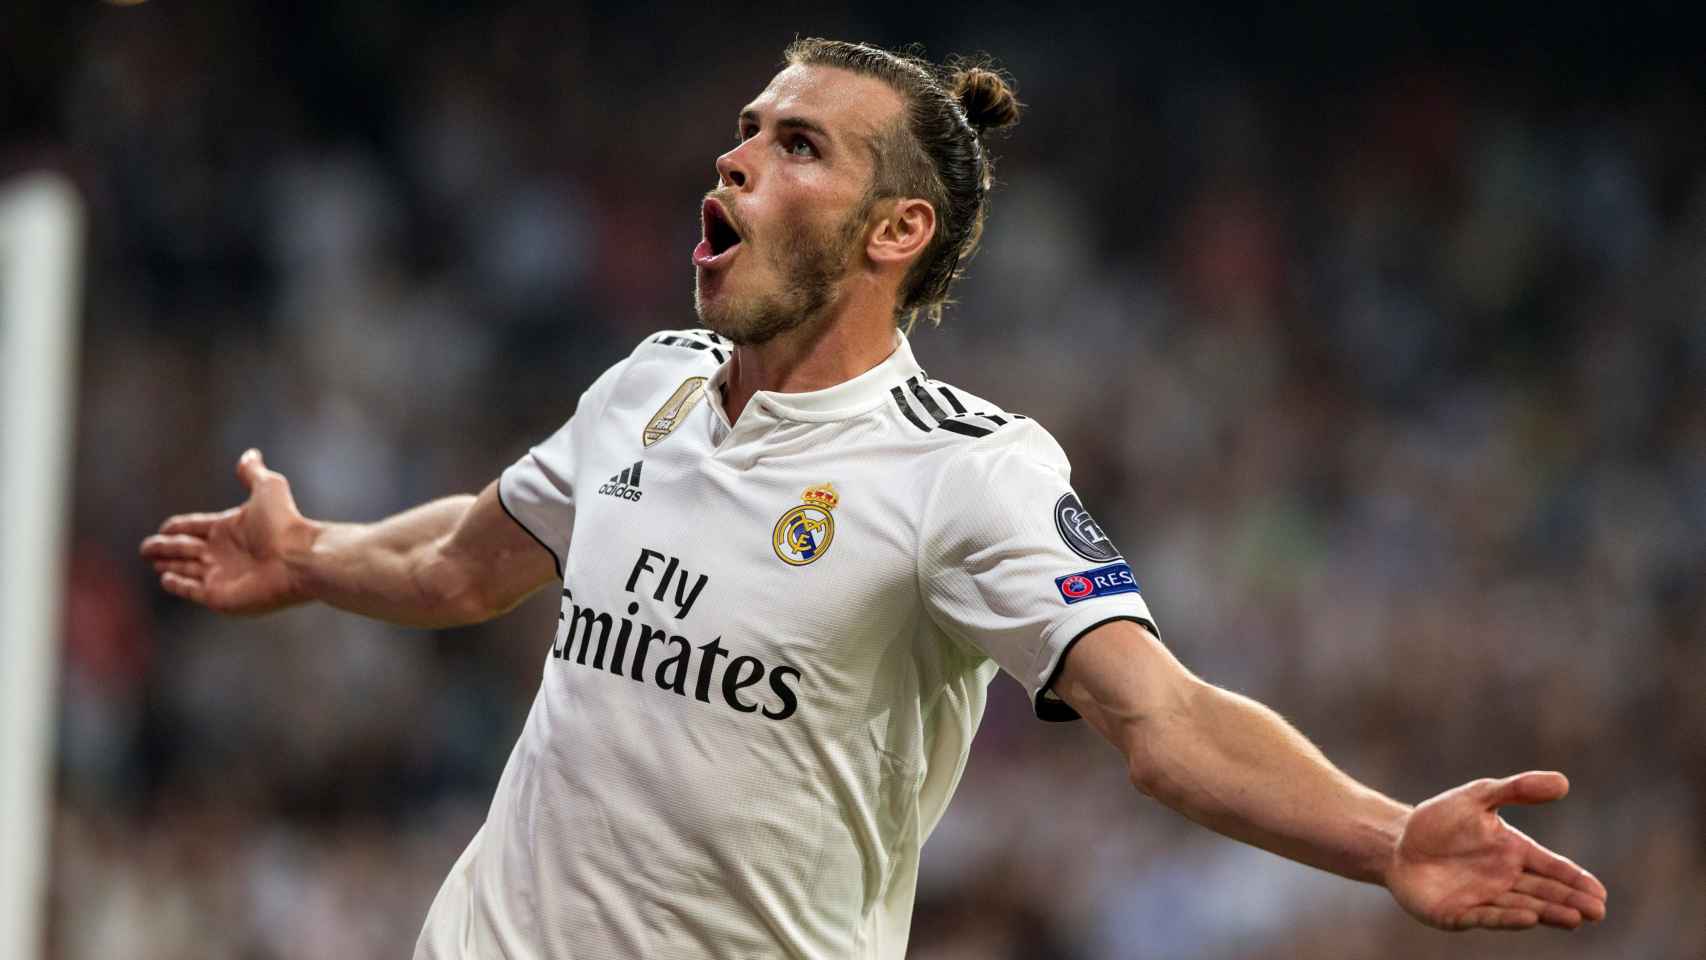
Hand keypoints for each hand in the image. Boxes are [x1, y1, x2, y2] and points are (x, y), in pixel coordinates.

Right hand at [139, 449, 315, 615]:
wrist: (299, 558)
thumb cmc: (284, 523)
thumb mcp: (267, 487)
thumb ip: (253, 472)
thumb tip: (250, 454)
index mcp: (228, 528)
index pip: (194, 526)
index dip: (178, 526)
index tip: (165, 527)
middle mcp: (222, 552)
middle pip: (185, 549)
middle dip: (165, 547)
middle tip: (146, 549)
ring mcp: (220, 575)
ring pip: (184, 568)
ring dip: (169, 564)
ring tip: (153, 561)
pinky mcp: (218, 597)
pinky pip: (191, 590)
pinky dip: (176, 585)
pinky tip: (165, 579)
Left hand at [1387, 771, 1607, 930]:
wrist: (1397, 842)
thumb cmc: (1440, 820)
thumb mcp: (1477, 797)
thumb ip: (1517, 789)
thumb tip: (1563, 782)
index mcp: (1514, 853)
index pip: (1553, 867)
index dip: (1576, 880)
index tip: (1600, 892)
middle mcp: (1505, 880)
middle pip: (1545, 892)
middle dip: (1572, 901)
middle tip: (1597, 911)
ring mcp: (1484, 899)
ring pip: (1524, 907)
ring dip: (1549, 913)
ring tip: (1574, 918)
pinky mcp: (1458, 914)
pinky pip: (1487, 917)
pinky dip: (1508, 918)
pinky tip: (1529, 917)